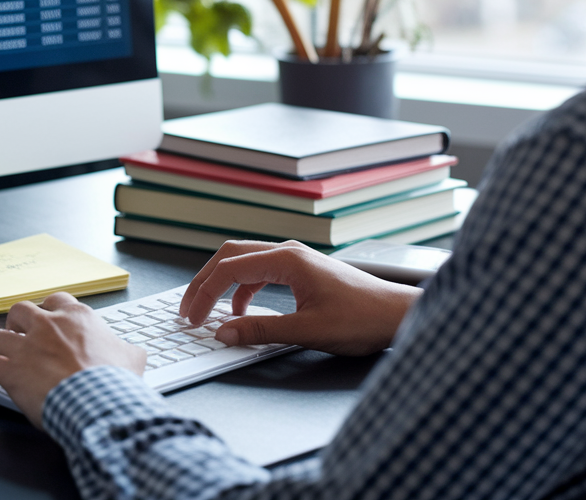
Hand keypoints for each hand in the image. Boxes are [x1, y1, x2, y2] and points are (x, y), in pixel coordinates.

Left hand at [0, 292, 145, 428]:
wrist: (100, 403)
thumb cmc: (115, 382)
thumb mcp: (132, 358)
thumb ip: (127, 349)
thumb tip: (133, 352)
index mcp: (77, 318)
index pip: (56, 300)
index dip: (48, 311)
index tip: (47, 320)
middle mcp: (48, 326)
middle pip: (20, 310)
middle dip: (17, 323)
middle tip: (20, 335)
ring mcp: (27, 347)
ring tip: (0, 356)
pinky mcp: (12, 371)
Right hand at [179, 240, 421, 356]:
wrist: (397, 315)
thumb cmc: (362, 319)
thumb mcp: (307, 331)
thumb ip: (261, 330)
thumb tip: (223, 332)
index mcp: (287, 260)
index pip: (229, 269)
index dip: (204, 293)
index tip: (193, 319)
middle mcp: (288, 252)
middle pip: (230, 255)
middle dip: (204, 282)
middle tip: (188, 310)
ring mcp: (295, 259)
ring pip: (243, 261)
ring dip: (222, 285)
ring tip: (209, 312)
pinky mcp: (301, 270)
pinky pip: (260, 272)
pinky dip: (242, 289)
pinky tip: (242, 311)